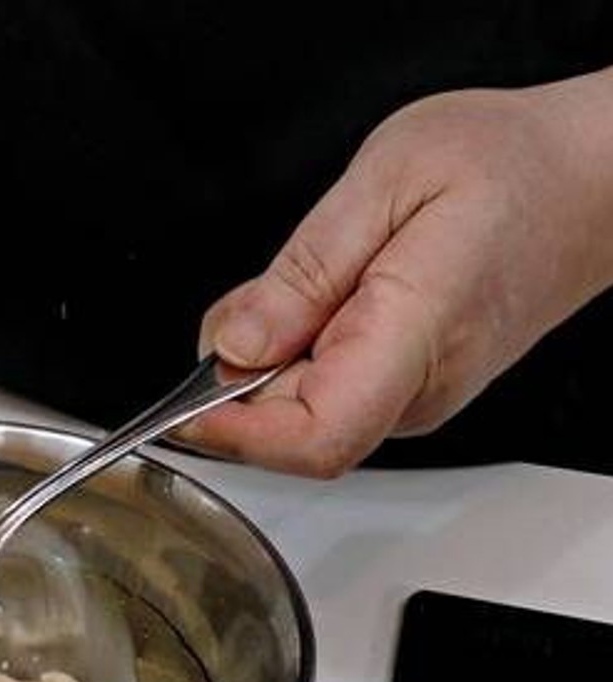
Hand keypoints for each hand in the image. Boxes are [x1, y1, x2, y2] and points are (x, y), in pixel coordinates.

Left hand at [187, 68, 612, 477]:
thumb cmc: (508, 166)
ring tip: (312, 282)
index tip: (185, 400)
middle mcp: (416, 391)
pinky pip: (322, 395)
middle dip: (238, 383)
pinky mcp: (404, 392)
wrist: (588, 181)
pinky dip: (294, 356)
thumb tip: (233, 349)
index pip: (312, 438)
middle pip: (290, 435)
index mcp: (415, 336)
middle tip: (259, 298)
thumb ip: (304, 274)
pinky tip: (325, 299)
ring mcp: (413, 400)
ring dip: (267, 363)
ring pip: (300, 417)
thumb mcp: (387, 180)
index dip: (233, 433)